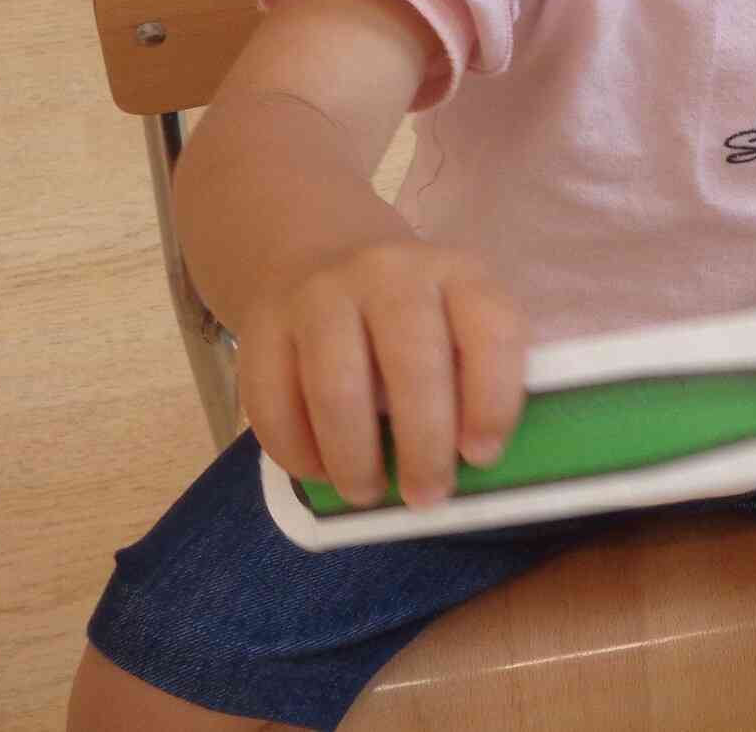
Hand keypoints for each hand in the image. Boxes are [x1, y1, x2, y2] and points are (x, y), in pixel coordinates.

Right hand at [234, 238, 525, 509]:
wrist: (318, 257)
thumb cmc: (409, 319)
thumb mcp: (457, 324)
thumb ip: (474, 380)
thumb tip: (473, 464)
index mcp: (457, 273)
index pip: (491, 332)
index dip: (492, 401)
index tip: (481, 457)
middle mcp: (389, 272)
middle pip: (413, 363)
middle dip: (423, 445)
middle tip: (425, 498)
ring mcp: (321, 293)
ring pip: (337, 387)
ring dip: (354, 457)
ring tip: (366, 493)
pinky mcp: (263, 324)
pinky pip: (274, 401)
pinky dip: (298, 452)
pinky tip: (319, 471)